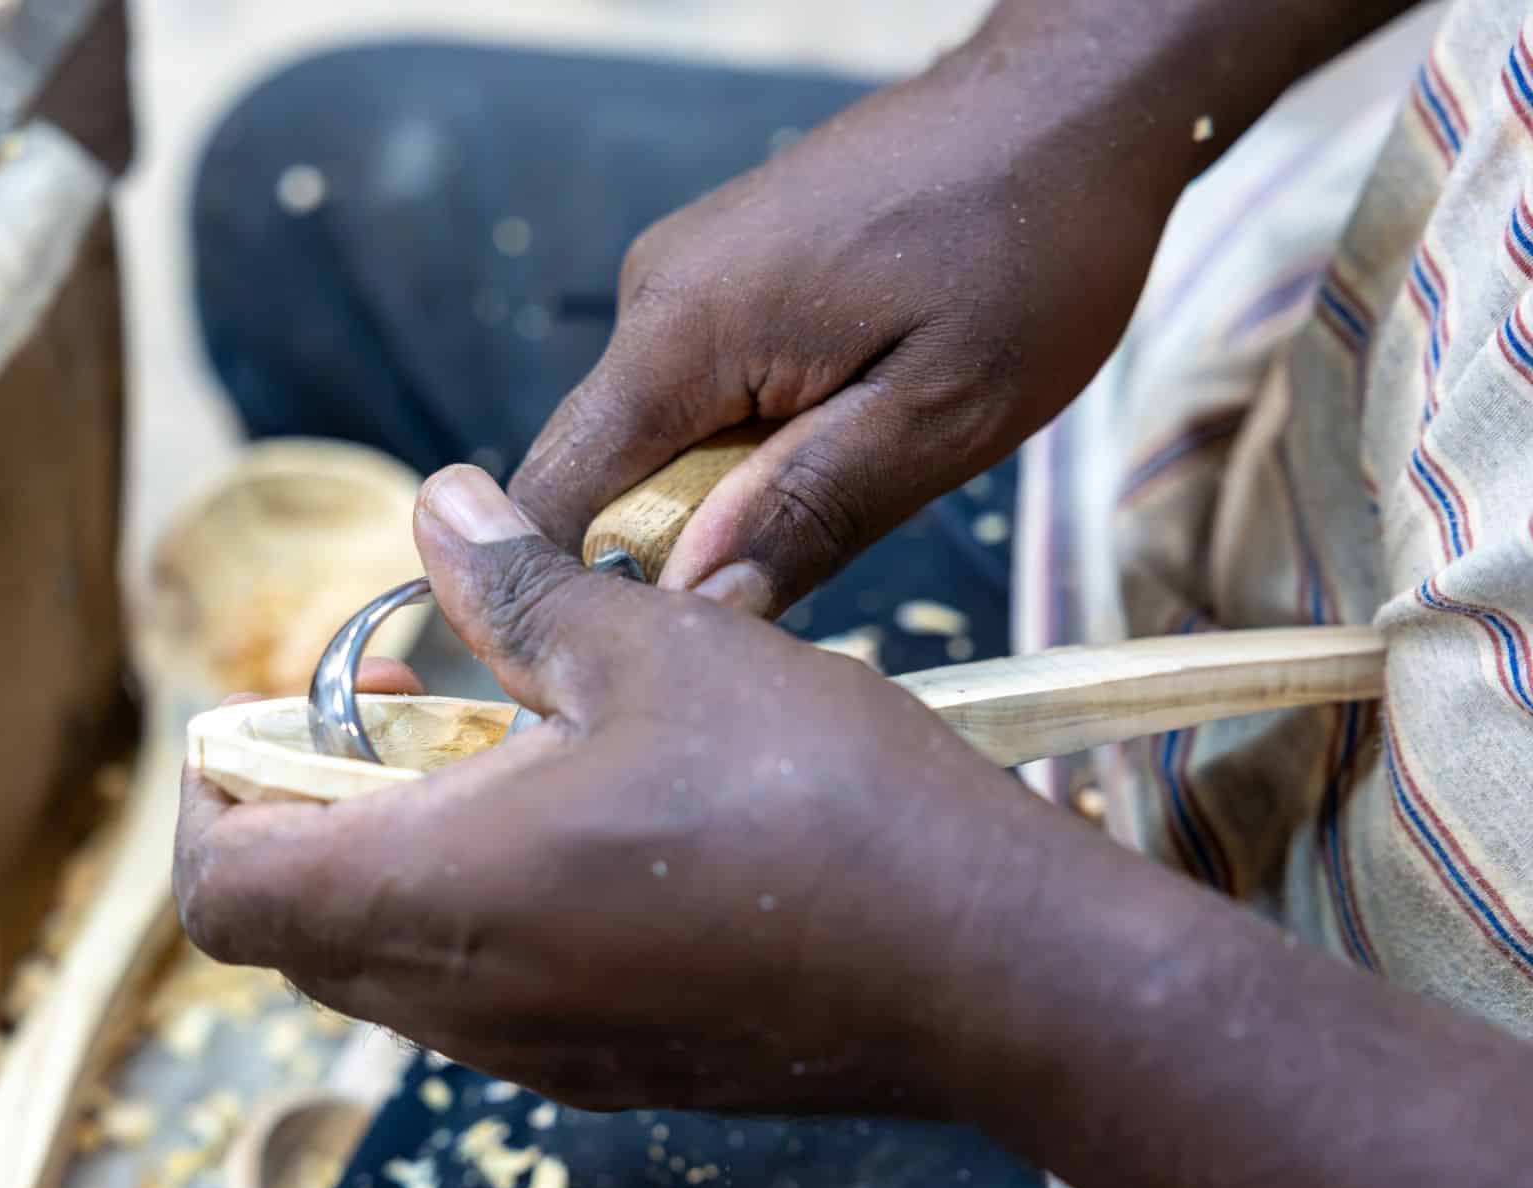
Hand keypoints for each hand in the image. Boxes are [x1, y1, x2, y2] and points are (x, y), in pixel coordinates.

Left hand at [174, 467, 1090, 1112]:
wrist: (984, 967)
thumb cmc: (814, 800)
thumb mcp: (653, 648)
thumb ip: (517, 586)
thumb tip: (436, 507)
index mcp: (436, 895)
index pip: (223, 888)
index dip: (215, 795)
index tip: (272, 717)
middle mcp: (466, 1002)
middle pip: (301, 927)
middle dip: (318, 806)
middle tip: (413, 704)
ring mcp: (543, 1054)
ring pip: (400, 962)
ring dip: (408, 852)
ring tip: (517, 744)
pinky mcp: (620, 1067)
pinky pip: (494, 994)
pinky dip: (488, 907)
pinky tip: (600, 820)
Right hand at [506, 24, 1186, 615]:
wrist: (1072, 100)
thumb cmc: (1031, 244)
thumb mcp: (940, 414)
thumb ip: (806, 514)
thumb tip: (693, 607)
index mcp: (684, 332)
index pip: (556, 498)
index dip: (588, 590)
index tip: (666, 648)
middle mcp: (654, 295)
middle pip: (598, 476)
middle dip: (672, 548)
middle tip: (798, 570)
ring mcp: (684, 276)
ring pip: (653, 440)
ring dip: (723, 494)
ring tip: (846, 482)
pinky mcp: (723, 273)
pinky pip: (697, 391)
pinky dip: (749, 439)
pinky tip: (843, 428)